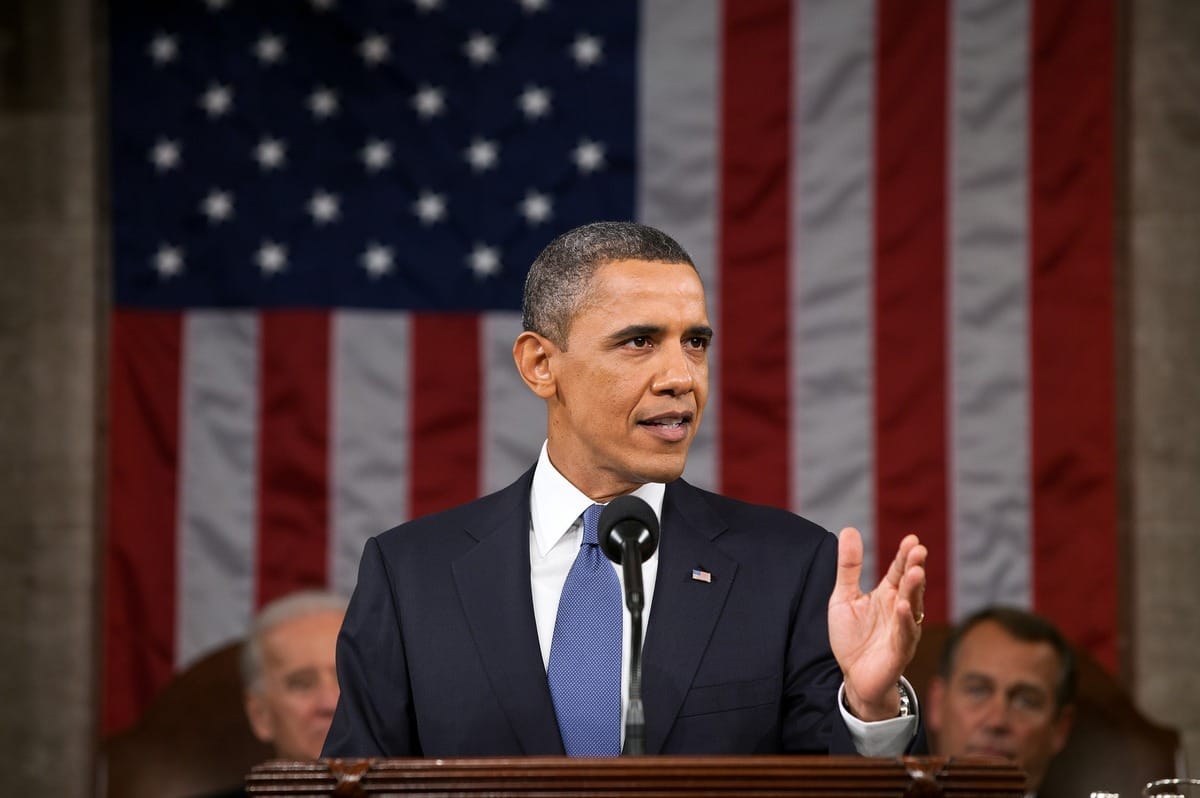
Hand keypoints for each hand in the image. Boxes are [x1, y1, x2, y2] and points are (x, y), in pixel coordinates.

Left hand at [828, 527, 925, 720]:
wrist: (854, 676)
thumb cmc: (853, 637)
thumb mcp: (844, 597)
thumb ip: (849, 567)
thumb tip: (849, 530)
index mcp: (887, 594)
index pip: (898, 570)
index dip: (904, 555)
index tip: (912, 539)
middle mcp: (899, 609)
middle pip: (909, 584)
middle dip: (914, 567)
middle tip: (918, 550)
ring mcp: (902, 629)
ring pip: (912, 606)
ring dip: (914, 590)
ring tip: (915, 572)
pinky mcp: (900, 650)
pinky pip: (904, 633)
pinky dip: (904, 620)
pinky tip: (902, 606)